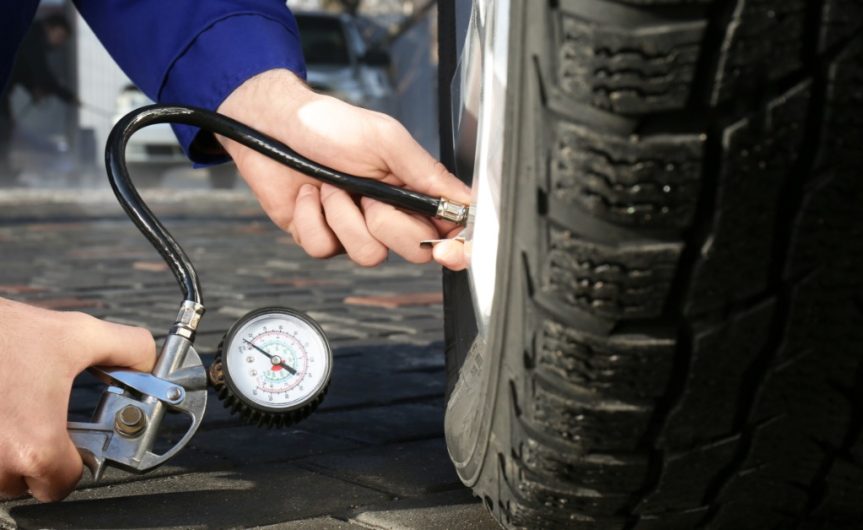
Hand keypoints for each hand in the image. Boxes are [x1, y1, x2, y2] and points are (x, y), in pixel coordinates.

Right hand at [0, 298, 155, 501]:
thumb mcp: (76, 334)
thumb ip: (126, 349)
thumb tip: (149, 361)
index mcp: (34, 444)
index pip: (63, 485)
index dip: (73, 461)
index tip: (70, 440)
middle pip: (27, 483)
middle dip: (35, 454)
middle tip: (34, 416)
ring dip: (5, 450)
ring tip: (8, 408)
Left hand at [216, 69, 469, 270]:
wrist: (272, 126)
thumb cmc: (329, 125)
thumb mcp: (386, 140)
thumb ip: (427, 172)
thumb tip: (465, 200)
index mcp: (412, 190)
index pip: (448, 230)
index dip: (455, 247)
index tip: (447, 250)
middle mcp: (388, 214)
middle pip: (413, 251)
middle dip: (388, 224)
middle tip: (368, 194)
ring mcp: (354, 229)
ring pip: (368, 255)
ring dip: (343, 217)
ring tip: (330, 187)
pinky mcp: (321, 237)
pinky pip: (325, 249)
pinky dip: (312, 218)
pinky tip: (309, 195)